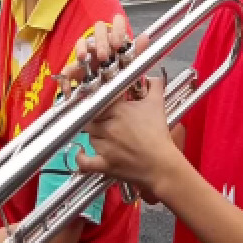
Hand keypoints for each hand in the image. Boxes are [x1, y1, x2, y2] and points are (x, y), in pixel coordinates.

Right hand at [57, 15, 147, 95]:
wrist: (108, 98)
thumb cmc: (119, 76)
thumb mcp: (130, 66)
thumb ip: (137, 52)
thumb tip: (145, 37)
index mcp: (116, 39)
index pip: (117, 22)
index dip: (118, 29)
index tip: (119, 44)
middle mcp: (101, 42)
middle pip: (99, 28)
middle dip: (101, 41)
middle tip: (104, 56)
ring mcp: (87, 54)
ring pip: (82, 42)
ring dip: (83, 48)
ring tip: (83, 58)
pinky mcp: (75, 69)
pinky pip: (67, 69)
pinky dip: (66, 78)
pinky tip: (69, 86)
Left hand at [75, 76, 181, 201]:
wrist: (162, 164)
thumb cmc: (158, 135)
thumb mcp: (158, 105)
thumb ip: (154, 86)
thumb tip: (153, 77)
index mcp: (118, 111)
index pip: (98, 101)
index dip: (98, 101)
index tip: (100, 103)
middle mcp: (108, 127)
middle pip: (90, 118)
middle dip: (96, 119)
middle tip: (105, 121)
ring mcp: (104, 146)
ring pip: (89, 136)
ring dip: (94, 135)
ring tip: (106, 136)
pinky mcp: (104, 164)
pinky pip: (84, 162)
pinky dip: (80, 158)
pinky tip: (80, 152)